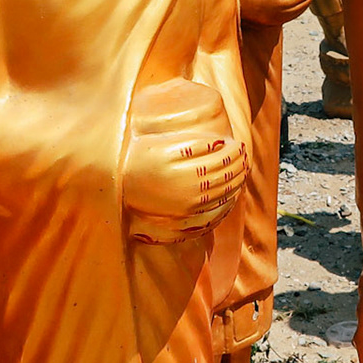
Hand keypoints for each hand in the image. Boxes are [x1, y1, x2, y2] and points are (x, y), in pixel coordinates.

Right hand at [124, 130, 247, 242]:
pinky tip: (230, 196)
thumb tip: (222, 142)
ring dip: (236, 184)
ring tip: (240, 172)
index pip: (222, 161)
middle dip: (239, 167)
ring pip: (223, 196)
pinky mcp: (184, 220)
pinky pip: (213, 214)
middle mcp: (192, 194)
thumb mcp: (166, 146)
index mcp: (188, 173)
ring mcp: (189, 209)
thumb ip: (195, 144)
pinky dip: (227, 204)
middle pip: (226, 179)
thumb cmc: (139, 159)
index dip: (234, 153)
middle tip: (244, 156)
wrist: (118, 186)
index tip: (239, 144)